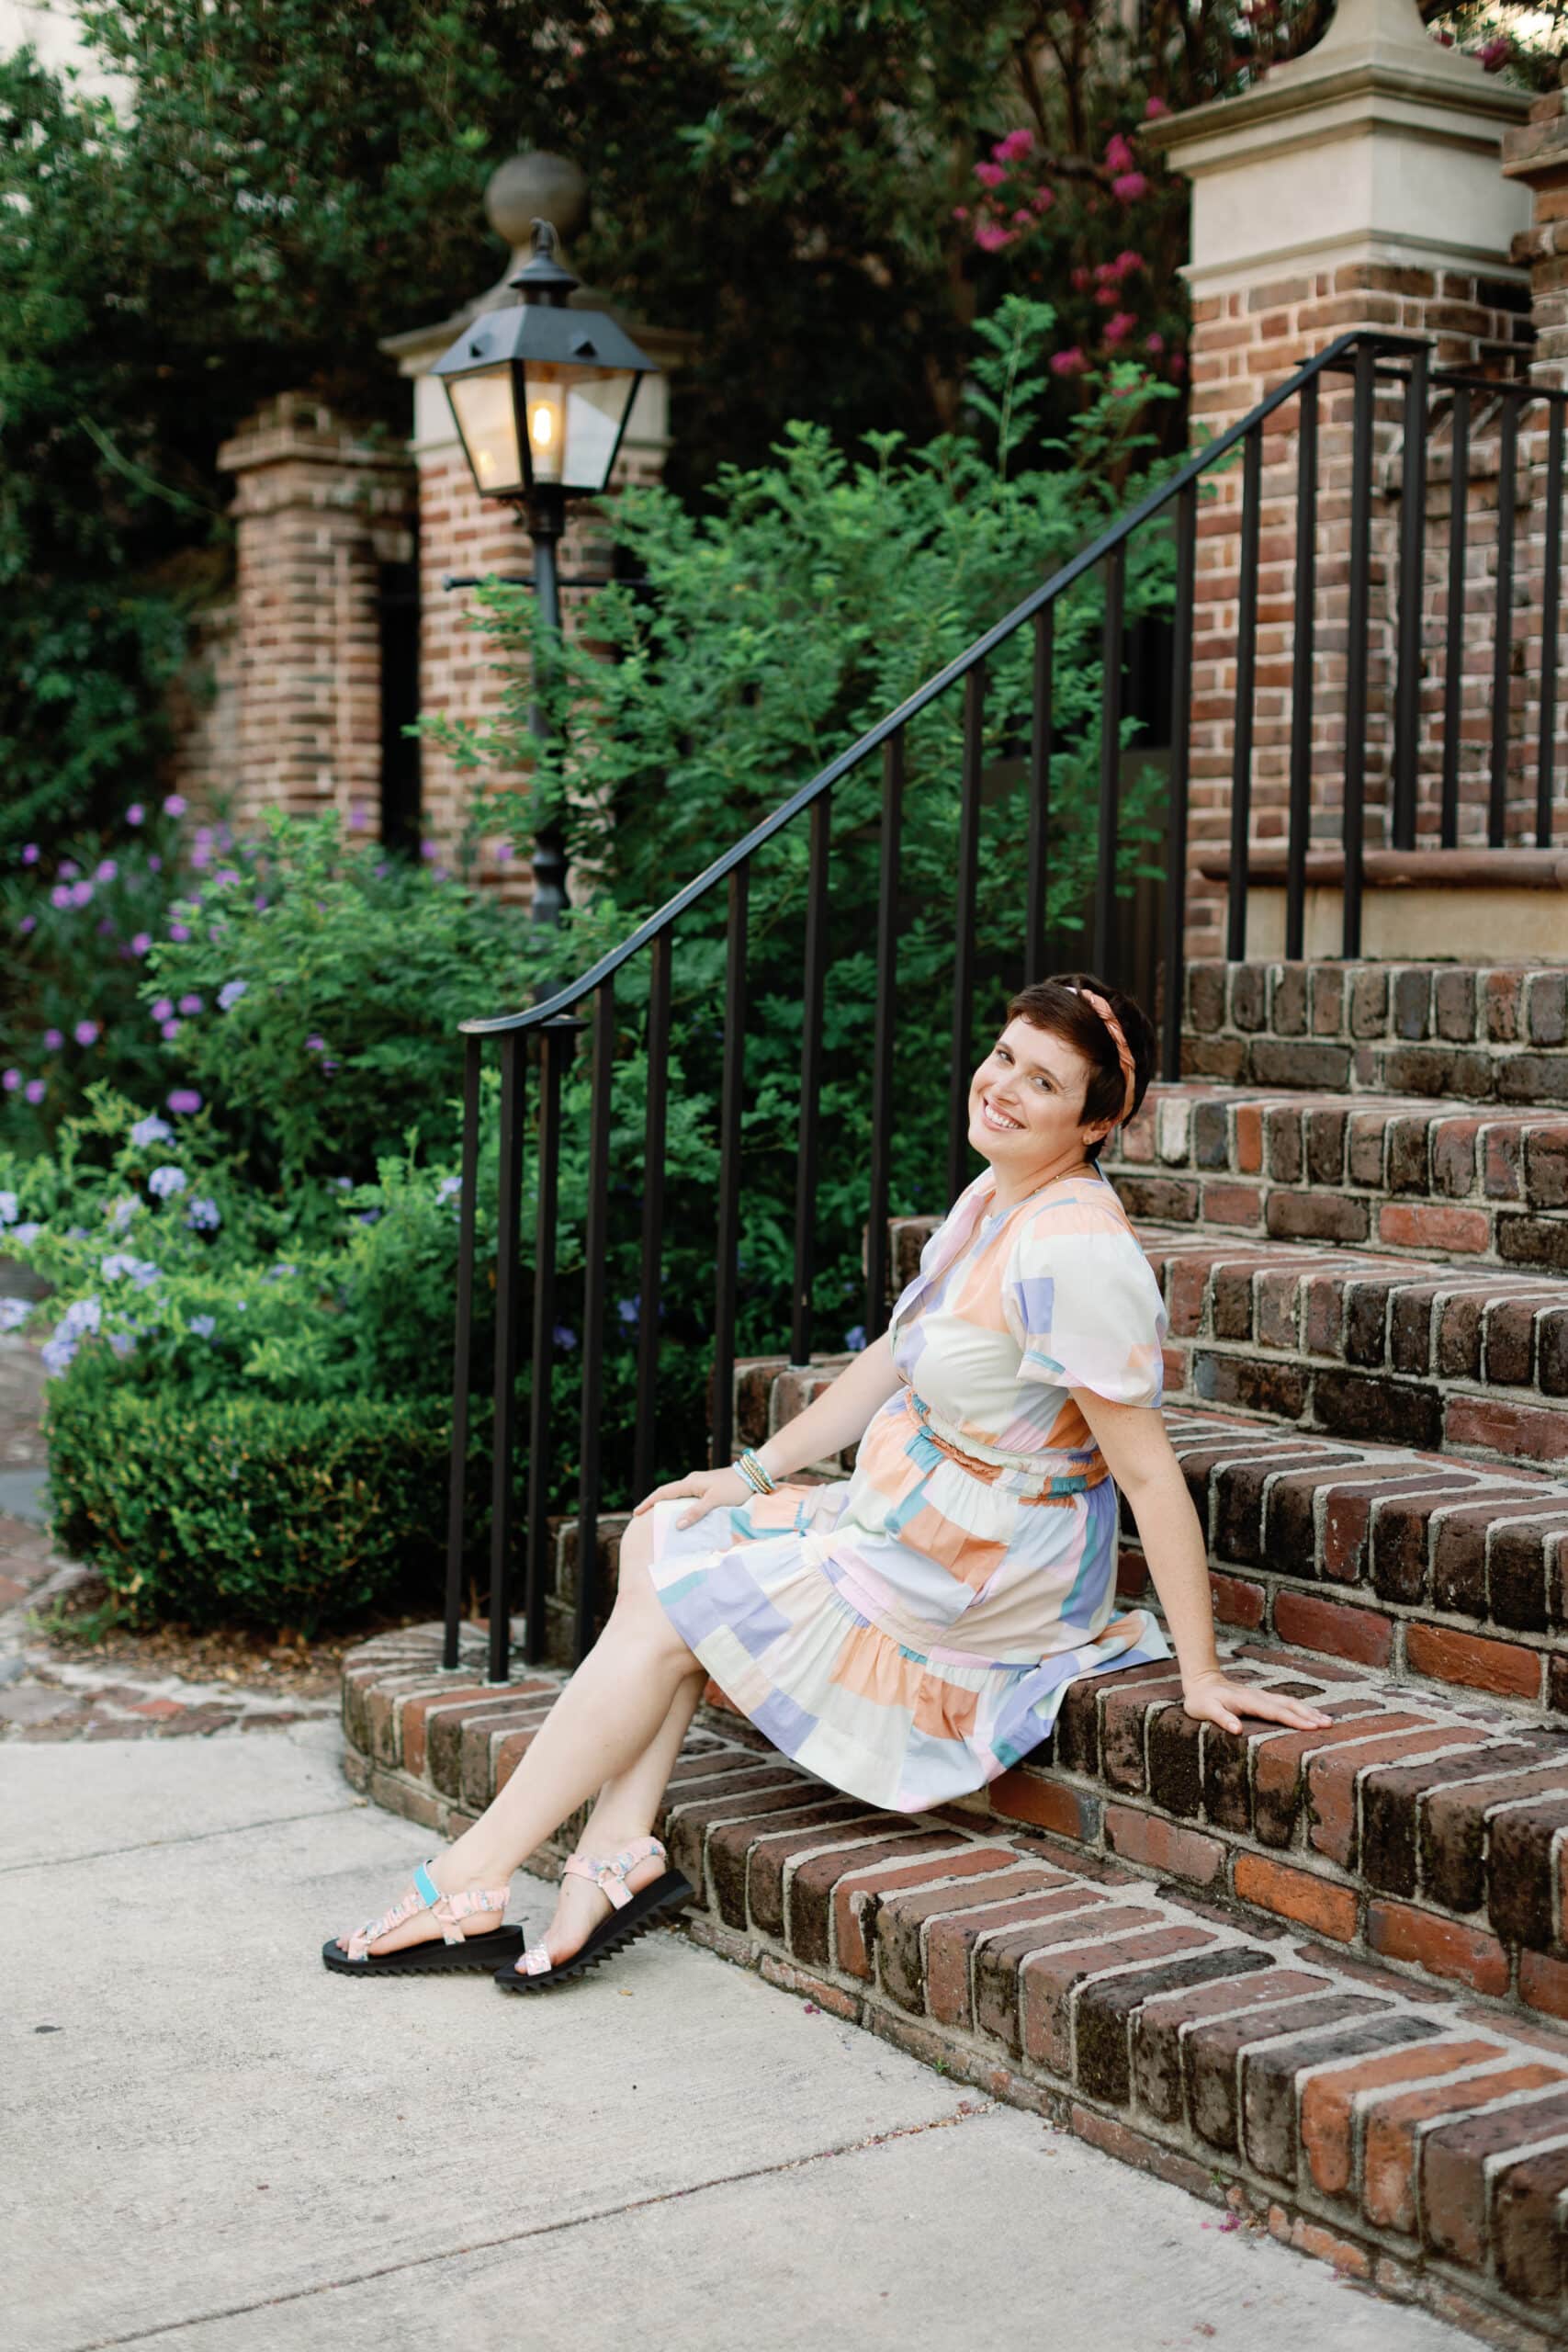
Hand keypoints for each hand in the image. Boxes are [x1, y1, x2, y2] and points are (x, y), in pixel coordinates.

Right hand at [631, 1463, 754, 1528]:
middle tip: (644, 1519)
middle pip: (669, 1494)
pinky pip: (689, 1499)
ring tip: (661, 1521)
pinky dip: (681, 1507)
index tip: (636, 1513)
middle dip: (655, 1505)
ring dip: (669, 1507)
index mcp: (691, 1483)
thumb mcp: (715, 1501)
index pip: (663, 1492)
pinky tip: (683, 1517)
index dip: (649, 1502)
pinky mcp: (708, 1488)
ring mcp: (700, 1484)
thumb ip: (696, 1513)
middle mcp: (693, 1481)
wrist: (754, 1475)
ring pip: (679, 1497)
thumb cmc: (735, 1488)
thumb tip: (677, 1525)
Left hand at [1181, 1669, 1333, 1735]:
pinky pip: (1285, 1703)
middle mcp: (1259, 1697)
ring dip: (1308, 1711)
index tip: (1312, 1727)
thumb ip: (1221, 1718)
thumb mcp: (1205, 1710)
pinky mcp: (1262, 1699)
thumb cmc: (1201, 1700)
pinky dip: (1301, 1709)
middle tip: (1329, 1725)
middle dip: (1309, 1715)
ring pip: (1289, 1702)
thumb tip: (1237, 1729)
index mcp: (1247, 1701)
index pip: (1275, 1712)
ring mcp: (1262, 1696)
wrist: (1201, 1682)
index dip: (1294, 1719)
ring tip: (1328, 1721)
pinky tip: (1311, 1714)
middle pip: (1288, 1705)